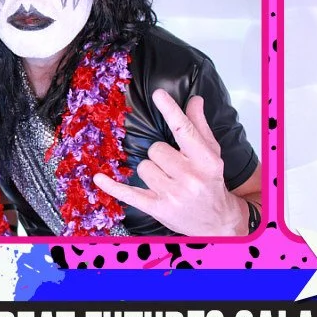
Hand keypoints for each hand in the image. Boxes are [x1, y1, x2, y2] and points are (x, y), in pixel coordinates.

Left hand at [94, 89, 246, 235]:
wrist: (217, 221)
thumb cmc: (212, 183)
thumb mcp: (212, 154)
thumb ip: (200, 127)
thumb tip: (194, 101)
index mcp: (206, 161)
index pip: (185, 131)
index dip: (170, 111)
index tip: (158, 95)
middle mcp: (191, 178)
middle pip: (156, 150)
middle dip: (162, 155)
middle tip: (175, 167)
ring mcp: (173, 194)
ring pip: (143, 167)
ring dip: (151, 172)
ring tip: (167, 181)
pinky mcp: (157, 208)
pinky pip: (129, 193)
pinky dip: (113, 186)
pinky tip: (99, 178)